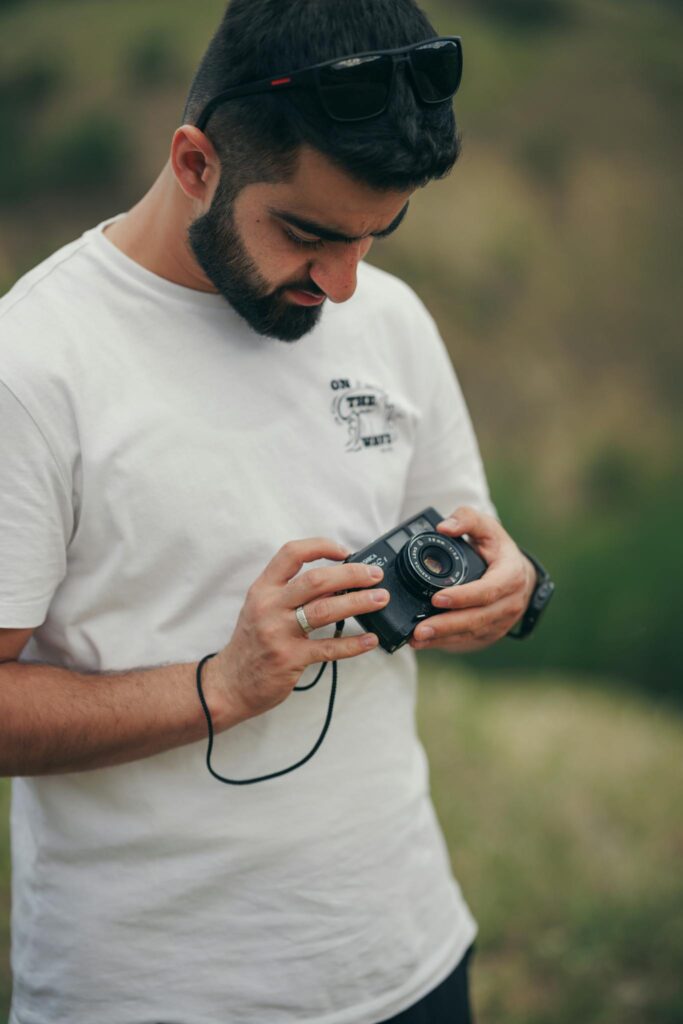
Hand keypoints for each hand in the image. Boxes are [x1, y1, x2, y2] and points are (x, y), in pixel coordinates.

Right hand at [204, 538, 388, 723]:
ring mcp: (279, 632)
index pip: (291, 553)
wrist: (230, 683)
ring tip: (380, 599)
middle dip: (351, 574)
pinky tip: (370, 640)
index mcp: (263, 589)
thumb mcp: (263, 609)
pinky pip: (329, 648)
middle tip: (375, 576)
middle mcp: (269, 606)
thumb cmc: (252, 643)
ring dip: (358, 603)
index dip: (320, 546)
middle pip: (316, 580)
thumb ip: (293, 593)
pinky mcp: (290, 658)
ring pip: (325, 610)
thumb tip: (336, 581)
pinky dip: (353, 643)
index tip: (344, 551)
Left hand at [409, 506, 535, 653]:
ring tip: (415, 638)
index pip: (487, 590)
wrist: (519, 576)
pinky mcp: (491, 633)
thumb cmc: (498, 550)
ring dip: (442, 638)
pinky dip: (445, 643)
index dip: (463, 597)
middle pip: (477, 619)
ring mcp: (502, 622)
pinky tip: (424, 643)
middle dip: (447, 626)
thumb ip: (466, 519)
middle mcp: (510, 603)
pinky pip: (468, 640)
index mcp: (511, 576)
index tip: (437, 598)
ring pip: (471, 633)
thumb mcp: (487, 527)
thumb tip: (444, 527)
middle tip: (420, 629)